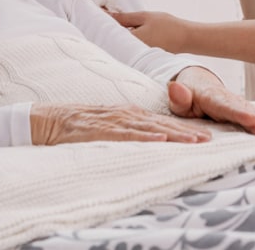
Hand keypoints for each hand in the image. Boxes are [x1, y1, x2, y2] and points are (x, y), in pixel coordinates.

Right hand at [30, 102, 211, 144]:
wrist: (44, 120)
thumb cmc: (74, 126)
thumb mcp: (105, 127)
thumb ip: (124, 131)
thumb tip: (147, 140)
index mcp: (126, 113)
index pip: (161, 120)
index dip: (184, 127)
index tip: (205, 135)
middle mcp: (123, 114)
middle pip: (161, 122)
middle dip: (186, 130)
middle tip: (210, 139)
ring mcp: (111, 121)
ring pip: (148, 127)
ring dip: (173, 133)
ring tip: (194, 140)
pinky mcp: (98, 129)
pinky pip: (124, 133)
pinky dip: (143, 136)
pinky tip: (159, 139)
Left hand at [111, 10, 190, 52]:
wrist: (186, 38)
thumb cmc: (168, 26)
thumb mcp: (145, 17)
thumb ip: (125, 18)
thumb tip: (108, 16)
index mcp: (132, 41)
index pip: (110, 31)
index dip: (103, 21)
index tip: (98, 11)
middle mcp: (133, 52)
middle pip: (114, 40)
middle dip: (108, 28)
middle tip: (103, 15)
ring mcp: (138, 55)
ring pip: (122, 43)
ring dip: (117, 33)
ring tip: (116, 22)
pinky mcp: (143, 56)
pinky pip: (130, 46)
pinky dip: (127, 38)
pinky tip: (130, 31)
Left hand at [169, 66, 254, 135]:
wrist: (198, 84)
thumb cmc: (186, 97)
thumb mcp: (178, 99)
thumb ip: (179, 97)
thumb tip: (174, 87)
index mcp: (213, 98)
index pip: (226, 106)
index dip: (239, 112)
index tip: (252, 118)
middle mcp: (231, 100)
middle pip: (247, 111)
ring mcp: (242, 104)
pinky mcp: (248, 110)